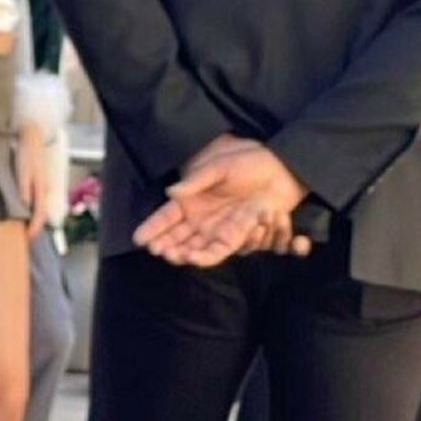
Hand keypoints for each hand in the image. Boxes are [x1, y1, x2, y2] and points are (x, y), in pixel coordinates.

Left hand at [17, 123, 48, 239]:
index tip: (28, 239)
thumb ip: (23, 188)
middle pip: (40, 214)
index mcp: (40, 189)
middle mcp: (43, 190)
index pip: (39, 215)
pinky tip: (21, 211)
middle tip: (24, 238)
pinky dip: (29, 210)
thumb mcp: (23, 170)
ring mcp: (41, 187)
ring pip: (38, 208)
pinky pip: (35, 201)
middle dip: (34, 227)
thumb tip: (25, 206)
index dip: (34, 229)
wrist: (32, 137)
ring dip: (32, 219)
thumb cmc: (26, 154)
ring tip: (22, 228)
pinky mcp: (36, 183)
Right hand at [133, 140, 309, 267]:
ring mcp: (218, 230)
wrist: (281, 170)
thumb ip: (196, 181)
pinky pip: (219, 251)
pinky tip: (193, 257)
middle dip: (165, 244)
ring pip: (194, 247)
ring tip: (171, 255)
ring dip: (182, 253)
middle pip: (177, 236)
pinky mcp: (237, 237)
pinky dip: (205, 256)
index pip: (166, 217)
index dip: (153, 227)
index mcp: (192, 201)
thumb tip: (172, 191)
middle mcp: (201, 219)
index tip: (139, 238)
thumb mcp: (219, 167)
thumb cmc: (248, 163)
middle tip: (156, 250)